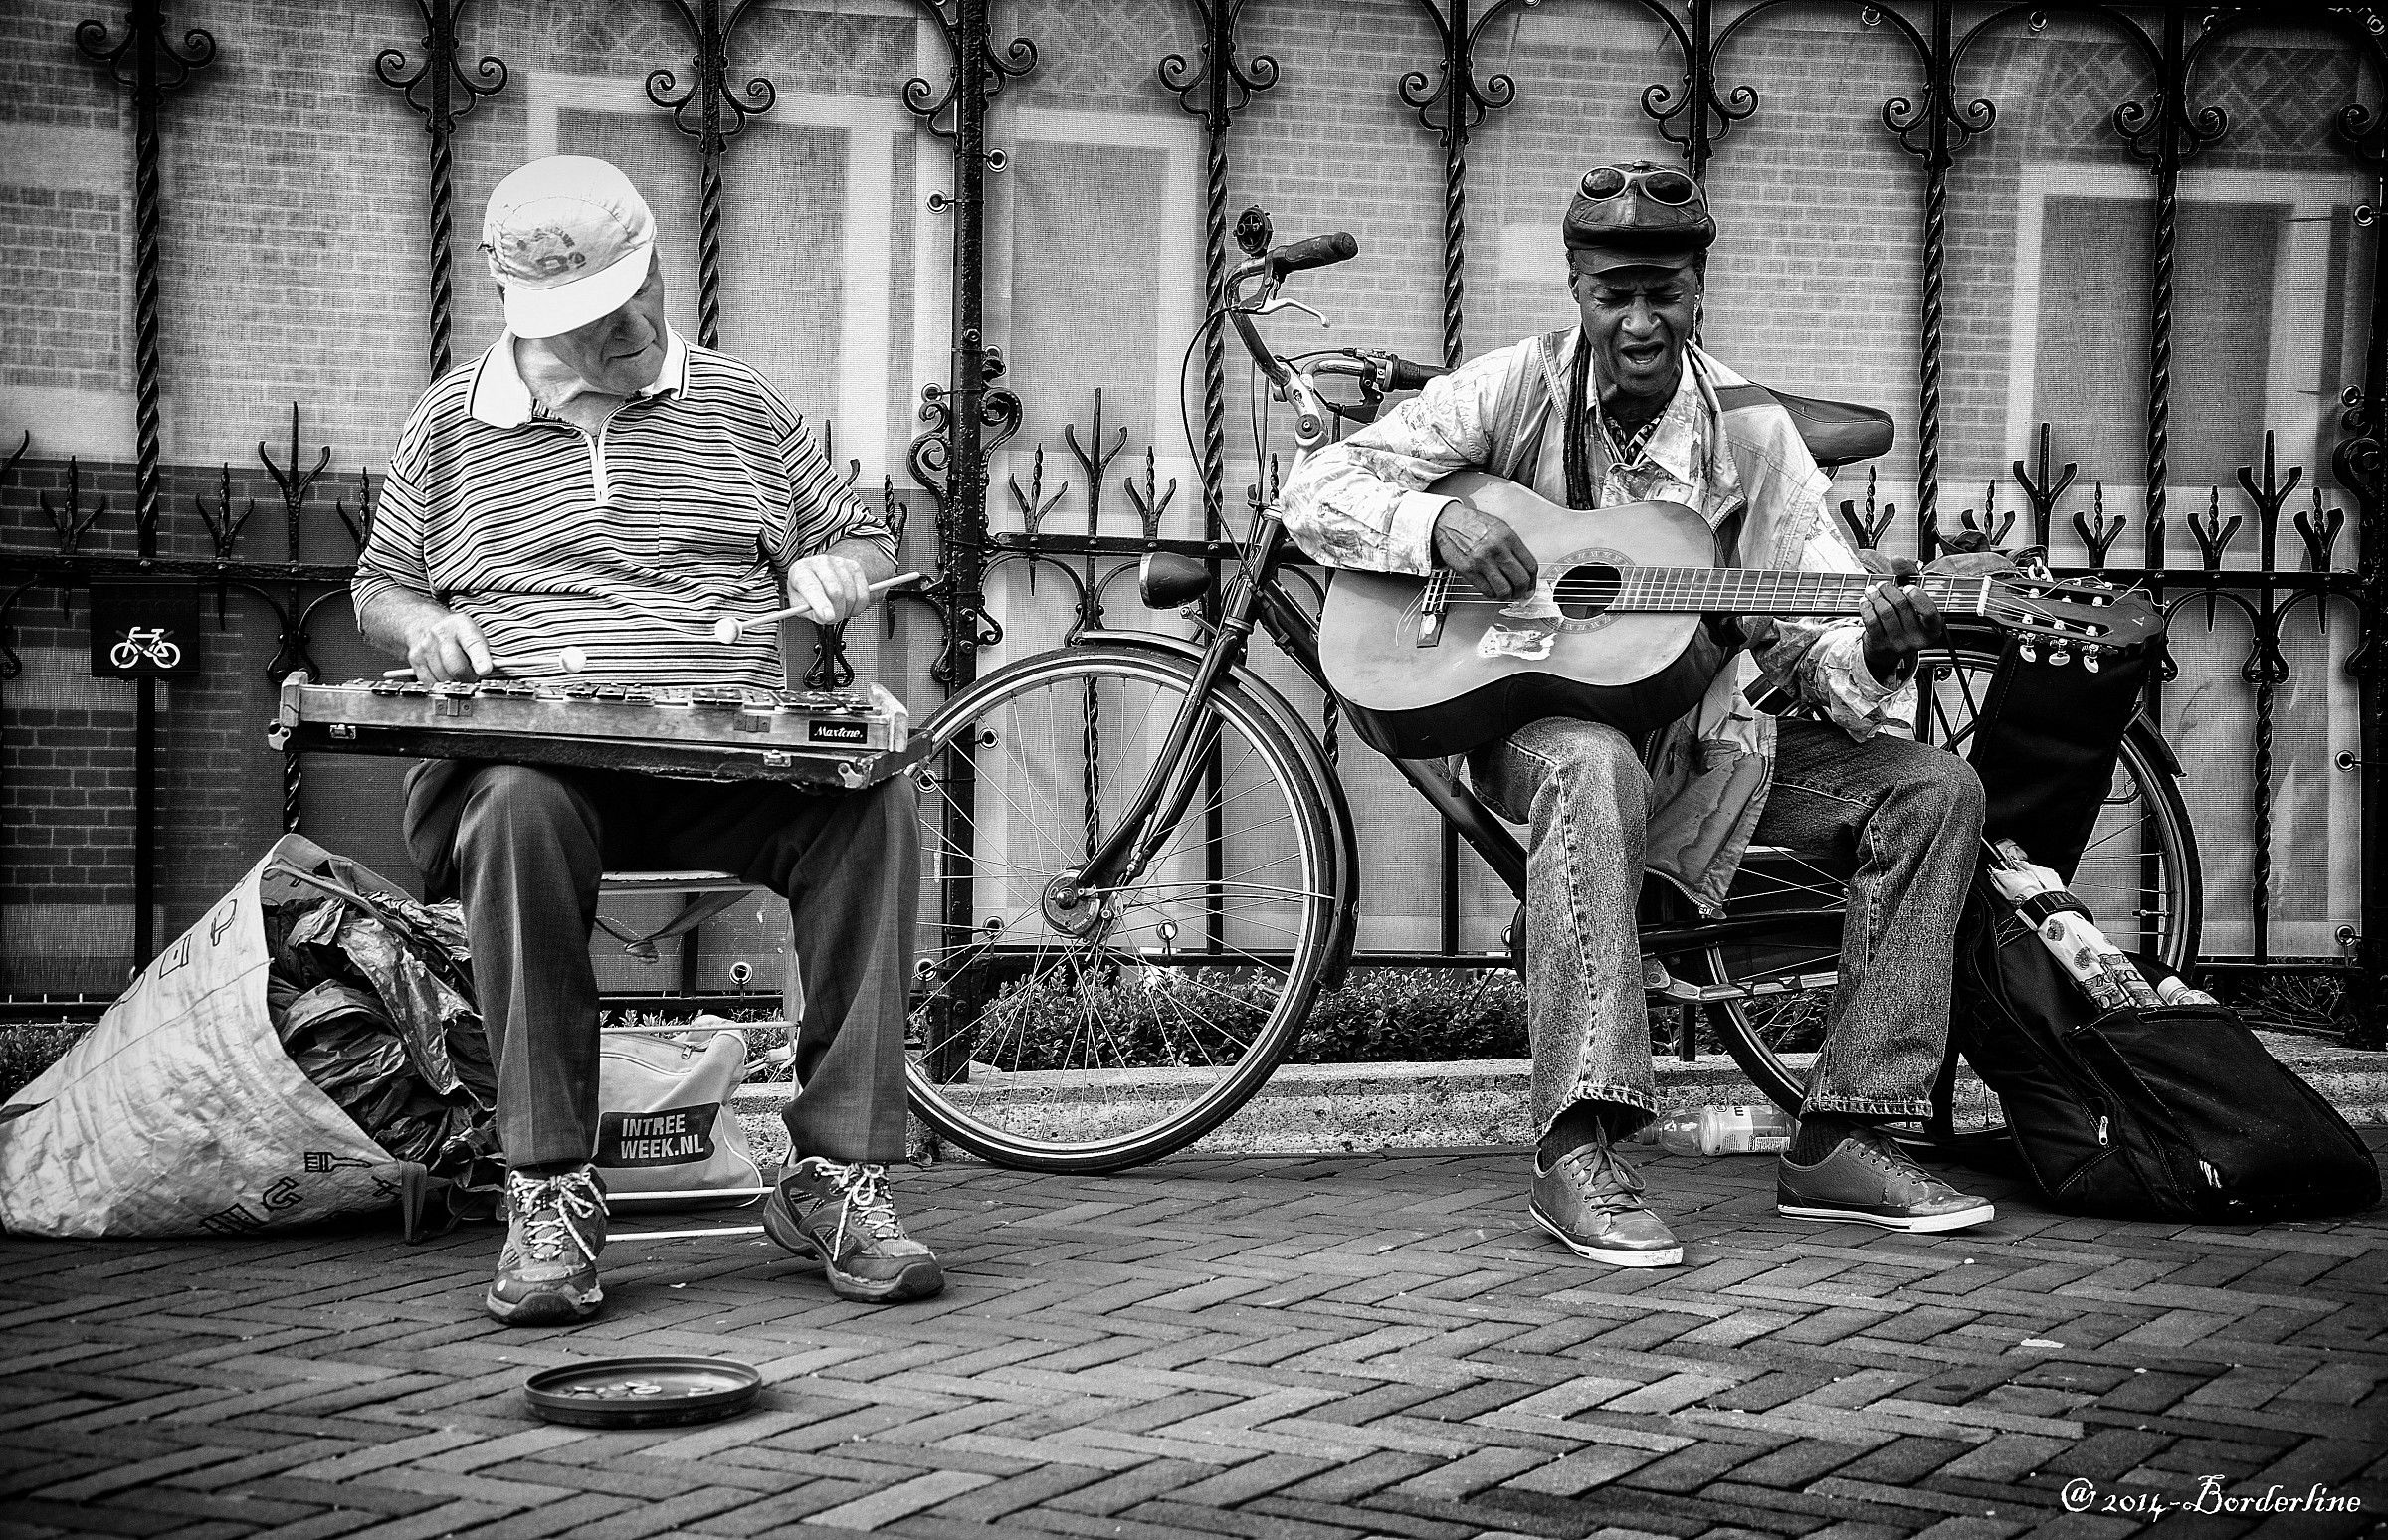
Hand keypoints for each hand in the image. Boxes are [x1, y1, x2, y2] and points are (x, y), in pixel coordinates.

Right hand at [403, 608, 494, 682]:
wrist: (422, 623)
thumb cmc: (453, 632)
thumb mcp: (472, 632)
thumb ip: (482, 651)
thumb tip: (488, 671)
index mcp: (461, 626)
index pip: (472, 643)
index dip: (480, 659)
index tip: (485, 670)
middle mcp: (441, 635)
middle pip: (456, 667)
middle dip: (468, 677)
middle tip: (471, 675)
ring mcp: (426, 647)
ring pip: (444, 678)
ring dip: (454, 681)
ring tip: (456, 671)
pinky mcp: (415, 659)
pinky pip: (430, 682)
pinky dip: (440, 683)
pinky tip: (443, 674)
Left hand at [785, 553, 873, 625]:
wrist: (819, 576)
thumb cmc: (806, 592)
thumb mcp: (800, 604)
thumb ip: (810, 611)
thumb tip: (824, 616)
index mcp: (801, 570)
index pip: (811, 587)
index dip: (821, 603)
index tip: (828, 617)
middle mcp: (820, 563)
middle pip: (835, 591)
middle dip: (836, 612)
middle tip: (832, 619)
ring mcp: (839, 563)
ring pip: (850, 594)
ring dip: (846, 610)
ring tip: (839, 610)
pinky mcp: (855, 568)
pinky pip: (863, 593)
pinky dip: (858, 606)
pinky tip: (849, 606)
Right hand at [1432, 500, 1536, 600]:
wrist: (1448, 522)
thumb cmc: (1473, 524)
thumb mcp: (1500, 528)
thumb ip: (1513, 547)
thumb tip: (1524, 569)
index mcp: (1508, 538)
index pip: (1530, 566)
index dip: (1533, 581)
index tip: (1531, 587)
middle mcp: (1497, 549)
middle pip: (1521, 580)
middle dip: (1522, 591)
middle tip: (1520, 594)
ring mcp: (1482, 561)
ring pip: (1504, 590)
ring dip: (1507, 596)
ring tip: (1505, 593)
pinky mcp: (1467, 570)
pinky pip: (1486, 590)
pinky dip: (1491, 594)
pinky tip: (1491, 589)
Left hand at [1860, 556, 1943, 684]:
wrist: (1887, 649)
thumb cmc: (1904, 618)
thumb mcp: (1912, 598)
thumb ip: (1909, 575)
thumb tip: (1898, 559)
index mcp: (1932, 628)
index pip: (1929, 612)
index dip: (1918, 597)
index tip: (1908, 586)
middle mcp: (1917, 639)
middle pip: (1902, 606)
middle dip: (1889, 590)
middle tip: (1882, 584)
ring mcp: (1898, 644)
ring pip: (1885, 612)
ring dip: (1875, 597)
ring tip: (1871, 590)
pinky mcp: (1881, 645)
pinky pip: (1871, 622)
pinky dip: (1866, 608)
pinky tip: (1865, 601)